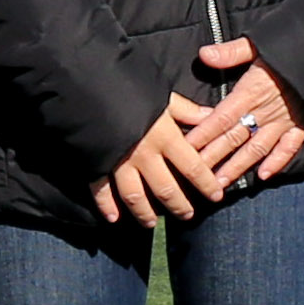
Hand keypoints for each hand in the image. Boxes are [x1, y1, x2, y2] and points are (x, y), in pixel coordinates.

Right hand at [93, 90, 243, 224]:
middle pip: (166, 189)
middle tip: (187, 216)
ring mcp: (119, 161)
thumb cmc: (129, 84)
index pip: (193, 167)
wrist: (87, 82)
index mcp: (165, 136)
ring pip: (135, 196)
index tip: (216, 196)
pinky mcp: (97, 162)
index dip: (207, 185)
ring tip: (152, 223)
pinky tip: (113, 218)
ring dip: (145, 212)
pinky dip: (106, 205)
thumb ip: (185, 110)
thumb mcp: (162, 94)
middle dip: (179, 206)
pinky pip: (101, 190)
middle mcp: (145, 154)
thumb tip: (210, 116)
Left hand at [186, 39, 303, 191]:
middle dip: (213, 158)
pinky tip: (263, 176)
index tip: (185, 149)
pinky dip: (277, 162)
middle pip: (234, 138)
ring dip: (238, 167)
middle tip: (195, 177)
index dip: (203, 134)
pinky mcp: (303, 124)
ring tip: (220, 184)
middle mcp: (266, 110)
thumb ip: (232, 52)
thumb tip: (204, 54)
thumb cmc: (293, 43)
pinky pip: (289, 147)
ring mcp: (285, 120)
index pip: (221, 117)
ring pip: (257, 148)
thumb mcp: (260, 42)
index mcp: (252, 90)